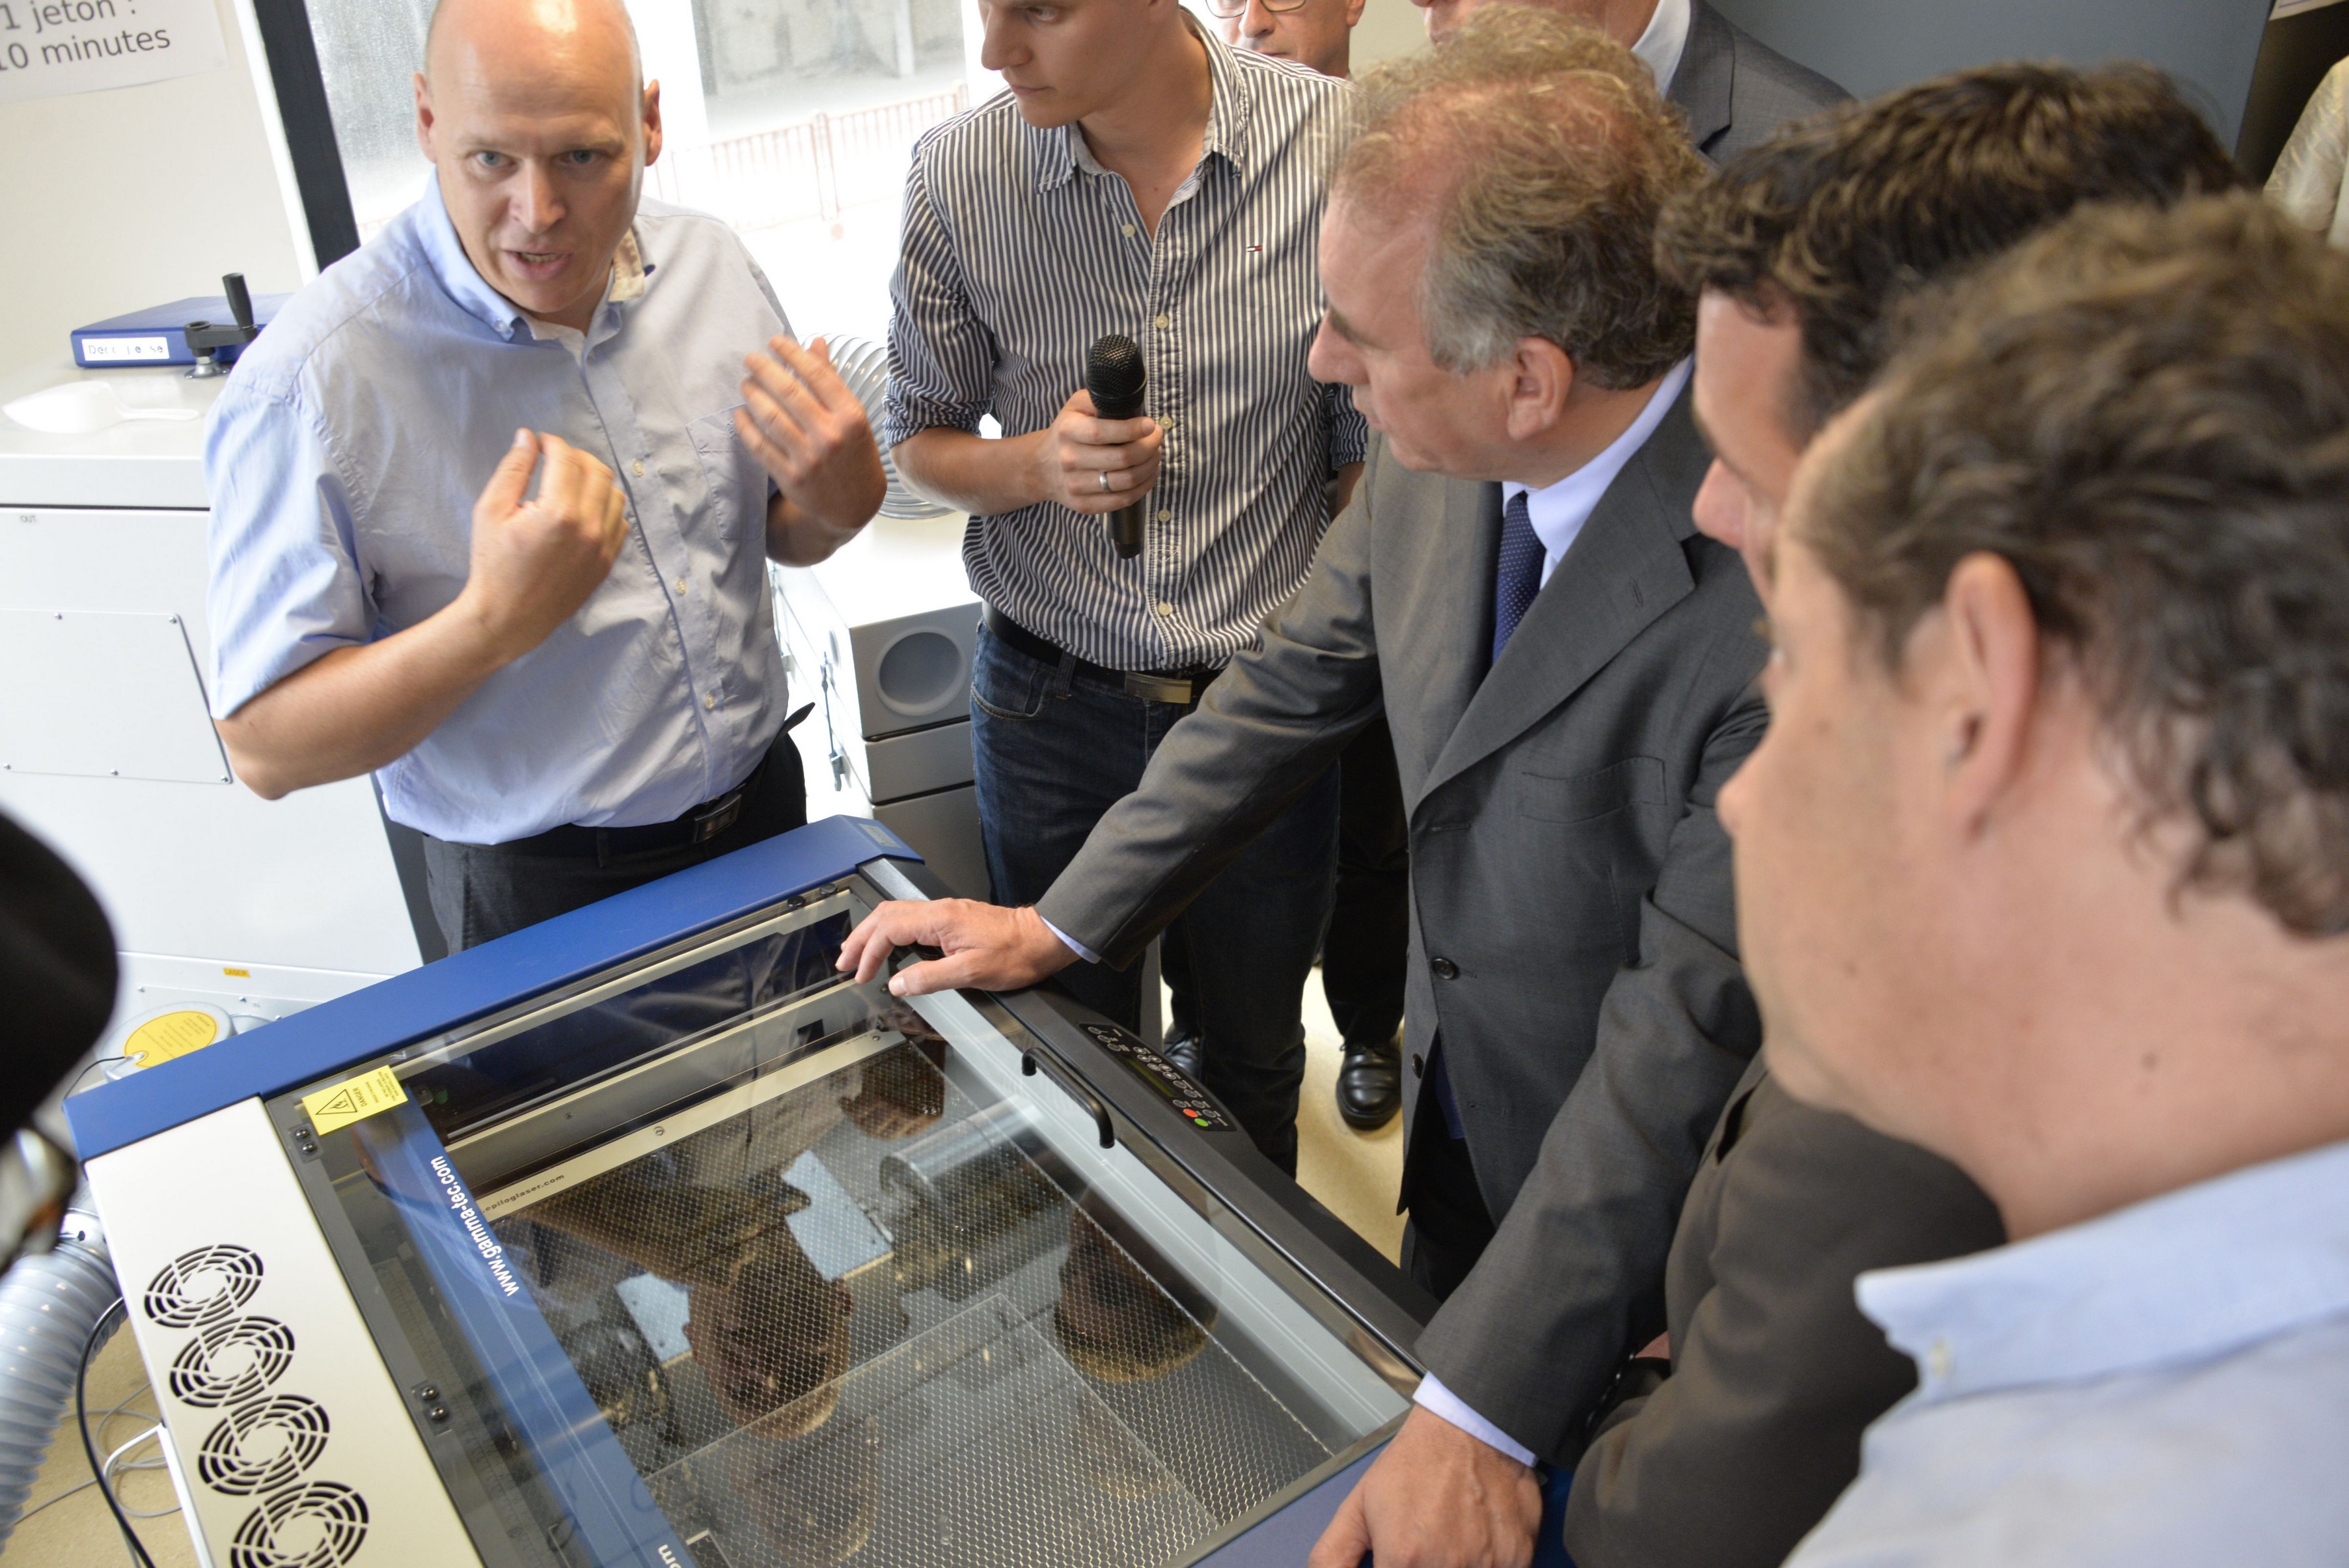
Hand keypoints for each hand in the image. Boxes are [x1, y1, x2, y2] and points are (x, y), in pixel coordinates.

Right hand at [461, 429, 627, 660]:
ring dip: (593, 480)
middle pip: (597, 470)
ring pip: (614, 494)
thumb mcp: (491, 511)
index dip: (552, 443)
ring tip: (568, 483)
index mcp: (559, 512)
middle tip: (554, 459)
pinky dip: (605, 507)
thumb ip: (513, 469)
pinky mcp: (607, 562)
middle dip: (575, 456)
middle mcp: (589, 528)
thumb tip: (527, 437)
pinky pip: (619, 521)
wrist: (508, 618)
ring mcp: (603, 547)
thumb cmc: (493, 565)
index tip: (540, 443)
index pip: (567, 459)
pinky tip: (582, 509)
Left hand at [736, 335, 886, 532]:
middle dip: (763, 369)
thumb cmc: (854, 453)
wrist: (856, 506)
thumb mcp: (853, 417)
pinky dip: (745, 426)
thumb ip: (832, 381)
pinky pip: (760, 445)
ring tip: (745, 384)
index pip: (816, 373)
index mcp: (850, 415)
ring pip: (770, 416)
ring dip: (752, 394)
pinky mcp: (791, 477)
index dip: (791, 352)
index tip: (774, 341)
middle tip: (750, 359)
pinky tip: (741, 413)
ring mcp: (809, 458)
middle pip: (788, 391)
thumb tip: (815, 342)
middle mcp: (831, 435)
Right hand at [836, 900, 1077, 995]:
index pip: (889, 929)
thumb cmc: (1015, 954)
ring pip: (897, 914)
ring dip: (874, 933)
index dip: (869, 952)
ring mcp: (946, 912)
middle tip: (845, 961)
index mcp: (940, 920)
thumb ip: (929, 978)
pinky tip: (891, 946)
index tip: (860, 973)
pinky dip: (892, 932)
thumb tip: (898, 983)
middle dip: (861, 938)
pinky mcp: (954, 918)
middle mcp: (940, 911)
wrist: (1043, 939)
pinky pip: (912, 919)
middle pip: (886, 915)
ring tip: (858, 953)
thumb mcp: (971, 973)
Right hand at [1030, 388, 1161, 515]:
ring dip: (1149, 467)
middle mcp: (1069, 459)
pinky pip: (1122, 500)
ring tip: (1155, 455)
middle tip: (1156, 439)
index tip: (1150, 425)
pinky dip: (1143, 487)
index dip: (1132, 430)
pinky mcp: (1084, 505)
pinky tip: (1148, 475)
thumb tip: (1128, 403)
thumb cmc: (1066, 433)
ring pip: (1126, 481)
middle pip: (1121, 458)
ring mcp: (1076, 485)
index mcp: (1068, 431)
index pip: (1102, 432)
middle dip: (1149, 447)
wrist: (1040, 467)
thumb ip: (1097, 399)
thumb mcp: (1075, 407)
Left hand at [1306, 1406, 1540, 1567]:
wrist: (1470, 1429)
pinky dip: (1486, 1564)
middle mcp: (1448, 1567)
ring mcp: (1488, 1565)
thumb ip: (1333, 1556)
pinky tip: (1475, 1543)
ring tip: (1449, 1543)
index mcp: (1404, 1560)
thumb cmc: (1417, 1465)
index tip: (1397, 1565)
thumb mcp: (1358, 1507)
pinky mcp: (1518, 1559)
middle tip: (1424, 1551)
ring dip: (1455, 1567)